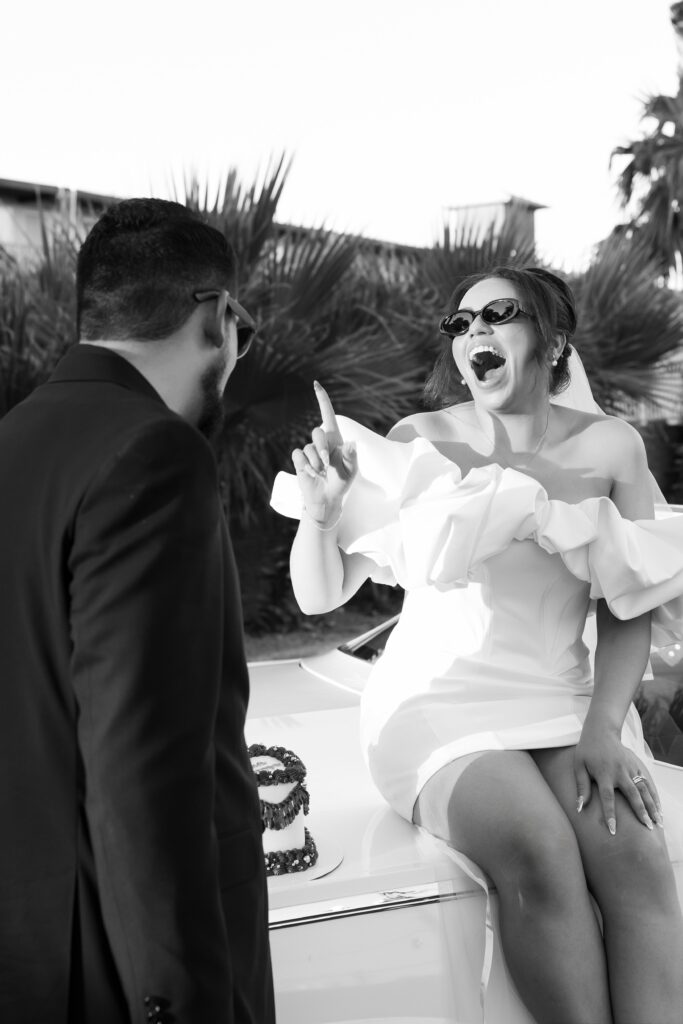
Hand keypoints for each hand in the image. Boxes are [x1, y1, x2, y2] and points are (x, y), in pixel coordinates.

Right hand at [291, 381, 357, 523]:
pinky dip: (306, 466)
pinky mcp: (299, 460)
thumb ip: (351, 457)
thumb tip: (351, 443)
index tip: (316, 384)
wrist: (326, 498)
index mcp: (335, 440)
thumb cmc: (341, 483)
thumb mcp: (351, 472)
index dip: (322, 399)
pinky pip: (299, 455)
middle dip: (322, 448)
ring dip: (316, 463)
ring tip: (322, 474)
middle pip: (317, 432)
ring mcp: (309, 451)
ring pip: (308, 448)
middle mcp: (321, 442)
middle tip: (327, 463)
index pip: (328, 415)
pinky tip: (312, 474)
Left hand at [574, 724, 662, 834]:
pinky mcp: (637, 765)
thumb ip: (582, 787)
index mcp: (603, 773)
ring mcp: (630, 768)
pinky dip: (654, 796)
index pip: (607, 798)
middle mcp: (619, 772)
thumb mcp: (579, 766)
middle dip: (641, 812)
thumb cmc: (587, 751)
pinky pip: (647, 783)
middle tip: (648, 828)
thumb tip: (580, 808)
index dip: (610, 815)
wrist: (601, 732)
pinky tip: (659, 809)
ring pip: (644, 790)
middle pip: (632, 795)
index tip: (613, 831)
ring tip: (658, 823)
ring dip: (652, 806)